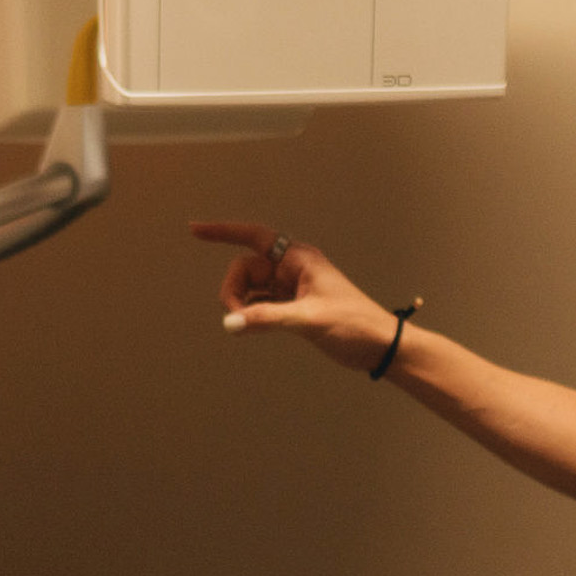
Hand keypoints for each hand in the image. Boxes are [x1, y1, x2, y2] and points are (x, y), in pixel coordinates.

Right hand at [190, 222, 408, 373]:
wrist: (380, 345)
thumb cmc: (354, 324)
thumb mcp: (309, 319)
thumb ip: (267, 319)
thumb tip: (230, 322)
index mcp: (300, 259)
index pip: (254, 236)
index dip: (223, 232)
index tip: (195, 230)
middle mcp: (294, 267)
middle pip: (247, 267)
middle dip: (234, 288)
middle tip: (234, 317)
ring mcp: (294, 286)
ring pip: (253, 287)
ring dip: (242, 302)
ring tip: (243, 324)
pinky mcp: (295, 306)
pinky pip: (262, 302)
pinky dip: (252, 312)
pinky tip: (248, 326)